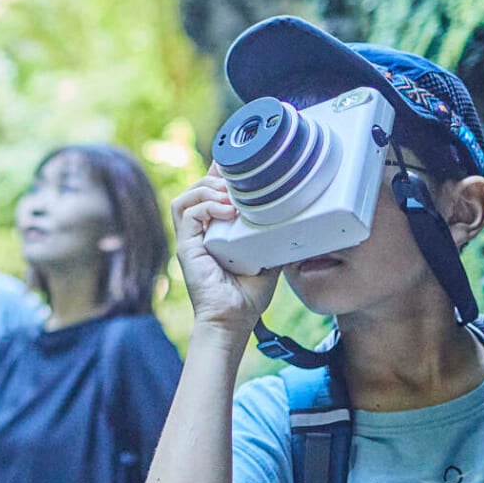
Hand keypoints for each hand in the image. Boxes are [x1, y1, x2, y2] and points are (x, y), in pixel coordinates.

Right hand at [171, 169, 278, 334]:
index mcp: (214, 232)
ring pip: (186, 197)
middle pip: (196, 188)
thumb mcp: (269, 257)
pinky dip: (207, 206)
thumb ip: (274, 236)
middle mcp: (199, 233)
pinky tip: (228, 211)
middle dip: (216, 178)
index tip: (235, 162)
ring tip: (232, 197)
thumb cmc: (248, 295)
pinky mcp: (186, 246)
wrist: (234, 320)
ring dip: (209, 189)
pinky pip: (187, 213)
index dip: (218, 174)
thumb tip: (296, 217)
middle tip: (239, 183)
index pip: (210, 193)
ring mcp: (190, 239)